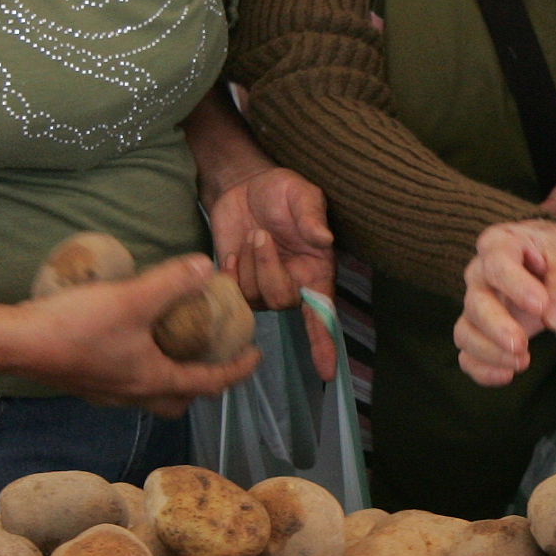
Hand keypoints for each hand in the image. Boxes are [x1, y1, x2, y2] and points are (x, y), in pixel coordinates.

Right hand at [0, 255, 263, 412]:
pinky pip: (125, 381)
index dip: (237, 371)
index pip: (209, 383)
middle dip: (202, 384)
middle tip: (215, 358)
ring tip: (176, 345)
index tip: (256, 356)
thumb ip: (171, 282)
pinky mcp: (85, 381)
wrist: (15, 344)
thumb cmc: (76, 327)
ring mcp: (106, 392)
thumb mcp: (132, 298)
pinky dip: (141, 366)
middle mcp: (132, 394)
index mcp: (153, 380)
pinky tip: (133, 340)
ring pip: (150, 393)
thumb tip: (208, 266)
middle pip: (179, 400)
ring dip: (170, 375)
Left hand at [208, 164, 337, 372]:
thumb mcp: (302, 194)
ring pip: (253, 298)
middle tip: (261, 234)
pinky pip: (230, 294)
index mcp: (316, 270)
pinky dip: (228, 272)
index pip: (323, 313)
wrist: (243, 185)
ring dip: (247, 264)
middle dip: (267, 268)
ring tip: (249, 237)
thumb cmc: (281, 190)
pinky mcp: (236, 284)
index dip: (324, 342)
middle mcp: (292, 285)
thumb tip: (324, 238)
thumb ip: (312, 215)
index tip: (327, 371)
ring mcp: (262, 288)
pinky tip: (232, 252)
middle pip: (281, 301)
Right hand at [454, 218, 555, 386]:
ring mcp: (475, 304)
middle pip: (475, 303)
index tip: (541, 306)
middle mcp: (479, 274)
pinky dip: (482, 369)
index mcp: (500, 245)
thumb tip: (554, 319)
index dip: (516, 286)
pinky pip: (467, 354)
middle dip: (497, 327)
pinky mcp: (479, 330)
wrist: (547, 259)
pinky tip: (507, 375)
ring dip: (490, 352)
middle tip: (523, 344)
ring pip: (465, 331)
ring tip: (523, 360)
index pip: (497, 264)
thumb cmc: (554, 254)